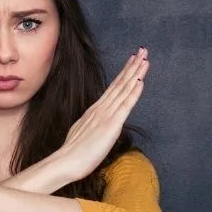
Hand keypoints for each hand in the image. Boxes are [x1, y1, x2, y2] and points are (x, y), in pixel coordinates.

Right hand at [55, 46, 149, 180]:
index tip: (132, 60)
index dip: (124, 73)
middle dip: (132, 66)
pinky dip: (133, 92)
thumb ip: (91, 125)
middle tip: (143, 50)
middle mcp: (101, 108)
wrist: (65, 162)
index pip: (113, 88)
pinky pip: (125, 105)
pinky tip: (140, 81)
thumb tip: (97, 125)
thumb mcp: (83, 133)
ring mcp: (106, 115)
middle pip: (120, 83)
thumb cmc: (73, 153)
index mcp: (95, 110)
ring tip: (145, 59)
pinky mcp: (111, 125)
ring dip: (135, 73)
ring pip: (124, 90)